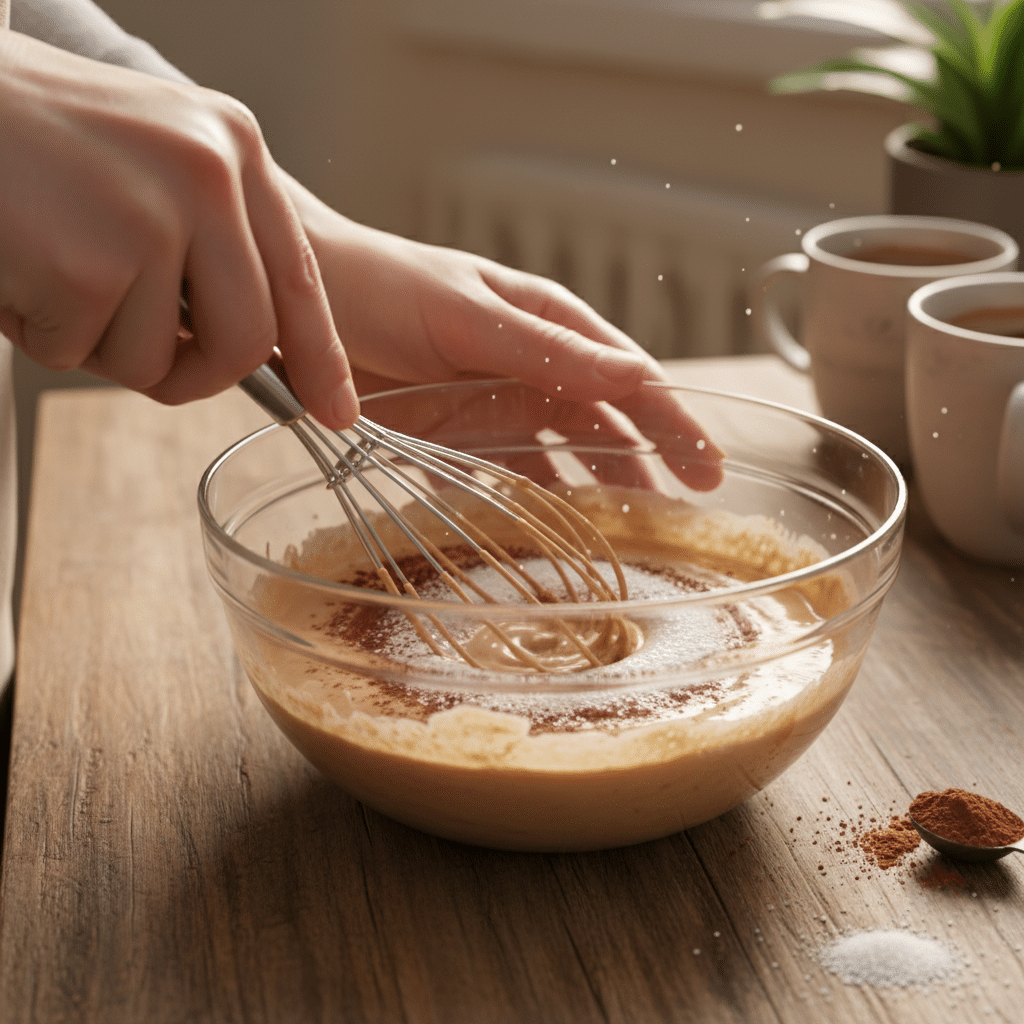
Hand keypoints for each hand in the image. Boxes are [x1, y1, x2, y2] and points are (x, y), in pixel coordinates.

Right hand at [0, 32, 357, 426]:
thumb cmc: (26, 133)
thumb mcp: (151, 158)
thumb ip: (209, 238)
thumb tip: (252, 343)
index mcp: (231, 148)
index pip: (300, 276)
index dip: (320, 355)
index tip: (335, 409)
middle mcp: (208, 176)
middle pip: (246, 339)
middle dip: (197, 374)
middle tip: (150, 362)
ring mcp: (151, 219)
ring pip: (153, 359)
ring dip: (93, 340)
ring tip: (47, 266)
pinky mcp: (87, 265)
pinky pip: (79, 353)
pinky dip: (38, 330)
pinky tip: (14, 265)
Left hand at [286, 180, 723, 490]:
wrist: (295, 304)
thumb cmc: (381, 285)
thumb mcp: (468, 313)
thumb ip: (546, 349)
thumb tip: (631, 378)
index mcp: (547, 325)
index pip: (628, 379)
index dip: (673, 422)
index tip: (709, 469)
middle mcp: (530, 369)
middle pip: (605, 425)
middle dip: (647, 465)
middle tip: (682, 516)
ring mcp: (493, 408)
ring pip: (561, 458)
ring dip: (592, 493)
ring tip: (624, 534)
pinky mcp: (454, 442)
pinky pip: (503, 479)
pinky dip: (528, 505)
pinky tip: (547, 532)